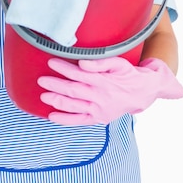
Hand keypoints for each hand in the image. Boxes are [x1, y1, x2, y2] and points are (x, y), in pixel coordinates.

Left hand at [37, 56, 182, 124]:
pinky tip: (52, 116)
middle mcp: (100, 97)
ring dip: (57, 101)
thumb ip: (100, 62)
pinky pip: (79, 121)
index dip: (64, 68)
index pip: (80, 74)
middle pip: (73, 91)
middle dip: (55, 85)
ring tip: (44, 96)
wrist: (142, 94)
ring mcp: (98, 110)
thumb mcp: (118, 63)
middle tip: (41, 80)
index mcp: (105, 82)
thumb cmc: (128, 75)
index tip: (52, 62)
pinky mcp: (97, 119)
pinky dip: (65, 120)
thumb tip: (82, 63)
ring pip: (74, 106)